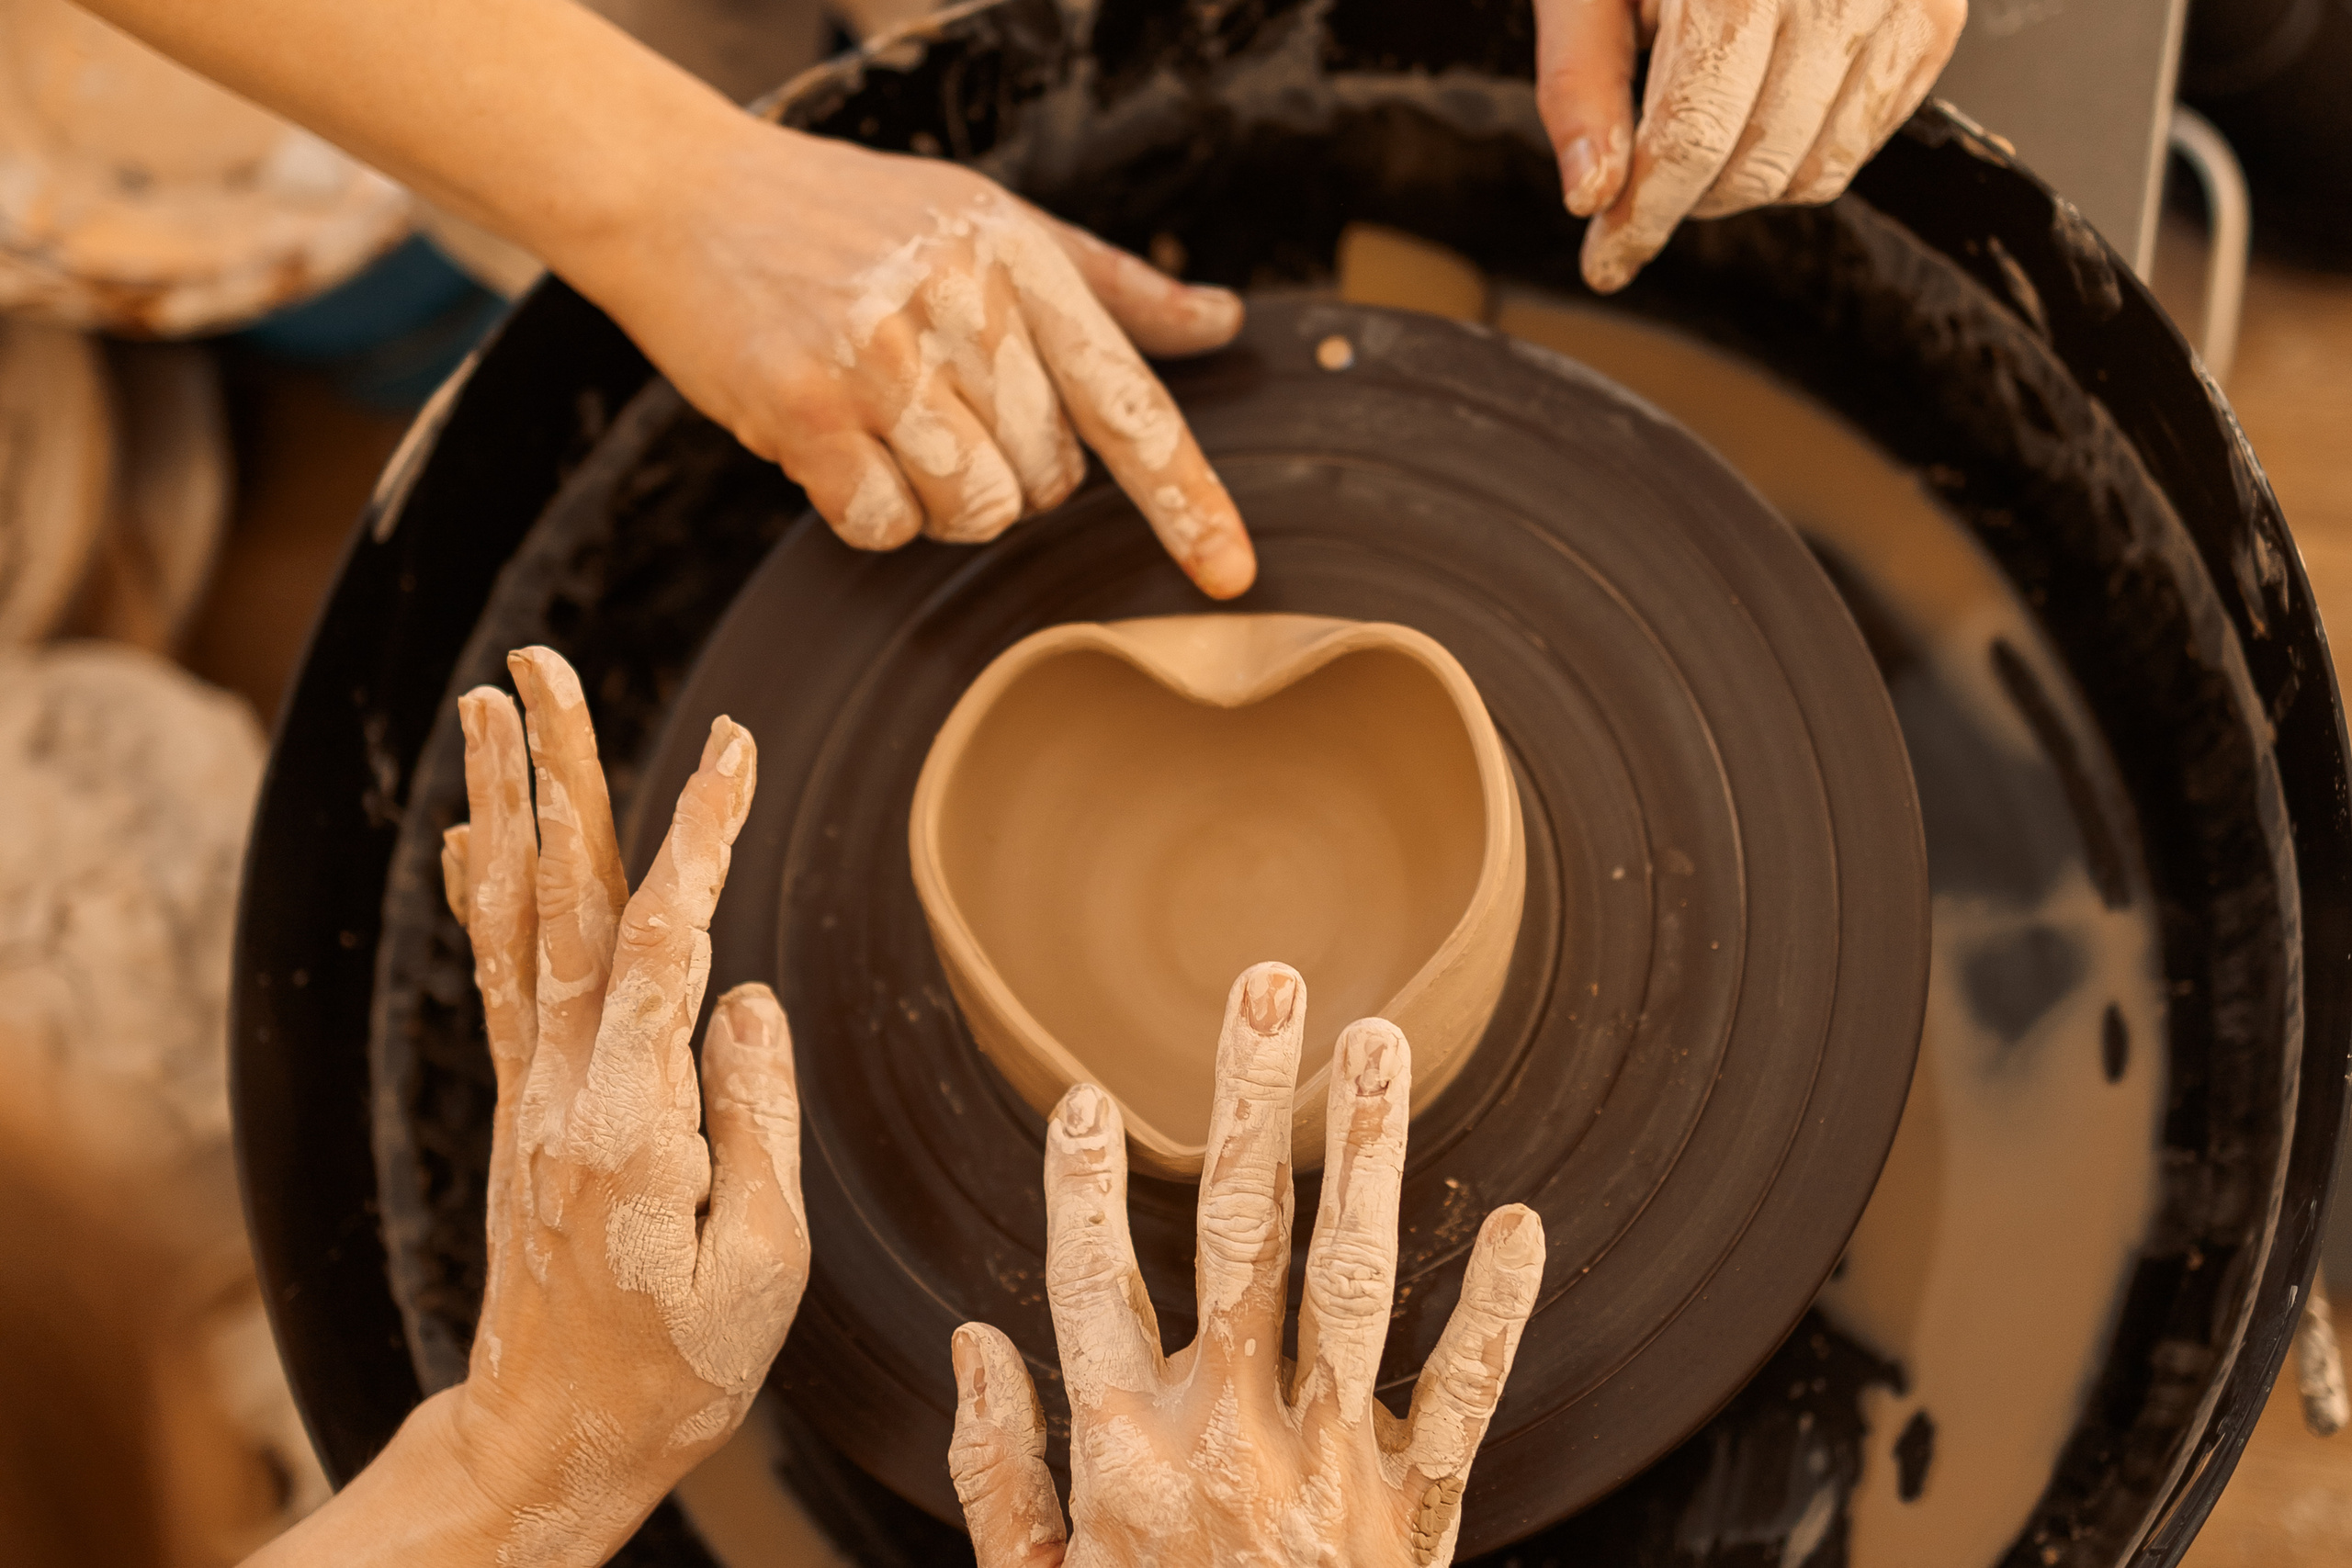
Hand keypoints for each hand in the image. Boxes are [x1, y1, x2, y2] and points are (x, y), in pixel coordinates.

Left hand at [433, 646, 806, 1564]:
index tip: (736, 745)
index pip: (666, 943)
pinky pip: (496, 976)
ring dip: (506, 803)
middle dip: (555, 771)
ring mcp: (532, 1092)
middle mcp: (564, 1088)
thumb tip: (750, 999)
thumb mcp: (761, 1265)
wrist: (551, 1437)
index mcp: (633, 1121)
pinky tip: (467, 834)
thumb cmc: (676, 1367)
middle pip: (561, 900)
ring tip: (492, 706)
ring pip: (516, 920)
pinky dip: (480, 892)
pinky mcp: (523, 1106)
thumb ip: (755, 1119)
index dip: (699, 835)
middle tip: (541, 664)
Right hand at [569, 123, 1257, 597]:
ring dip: (940, 500)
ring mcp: (880, 356)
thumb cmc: (844, 215)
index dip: (1186, 495)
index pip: (1127, 398)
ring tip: (891, 427)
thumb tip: (1221, 323)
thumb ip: (1106, 286)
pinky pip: (885, 527)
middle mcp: (958, 300)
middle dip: (1008, 473)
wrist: (681, 192)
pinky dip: (869, 510)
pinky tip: (837, 444)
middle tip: (939, 409)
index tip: (1229, 571)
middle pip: (1048, 480)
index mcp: (1018, 255)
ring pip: (975, 512)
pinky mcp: (805, 408)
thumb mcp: (987, 217)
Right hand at [948, 962, 1545, 1567]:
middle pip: (1236, 1234)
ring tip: (1381, 1044)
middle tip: (1268, 984)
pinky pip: (1465, 1394)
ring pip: (1352, 1278)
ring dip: (1367, 1151)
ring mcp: (1333, 1465)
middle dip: (1247, 1099)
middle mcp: (1231, 1436)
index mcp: (1126, 1455)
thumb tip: (978, 1342)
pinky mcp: (1417, 1506)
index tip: (1073, 1095)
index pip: (1089, 1284)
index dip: (1074, 1185)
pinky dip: (1495, 1309)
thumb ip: (1001, 1475)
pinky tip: (1518, 1218)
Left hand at [1535, 0, 1966, 290]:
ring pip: (1822, 161)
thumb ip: (1583, 79)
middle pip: (1759, 160)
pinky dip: (1818, 144)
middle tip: (1646, 183)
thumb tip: (1593, 195)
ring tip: (1705, 134)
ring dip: (1751, 180)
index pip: (1692, 133)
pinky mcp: (1938, 1)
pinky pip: (1879, 124)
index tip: (1607, 259)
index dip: (1644, 215)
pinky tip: (1769, 109)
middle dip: (1690, 197)